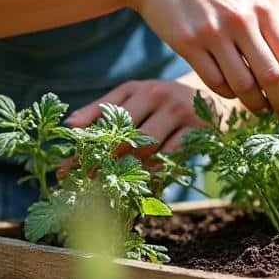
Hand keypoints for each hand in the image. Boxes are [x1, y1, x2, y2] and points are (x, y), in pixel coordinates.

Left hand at [58, 79, 236, 177]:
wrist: (214, 96)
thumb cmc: (163, 100)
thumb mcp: (134, 96)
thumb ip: (102, 109)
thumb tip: (69, 125)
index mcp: (136, 88)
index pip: (104, 118)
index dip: (83, 145)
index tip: (64, 169)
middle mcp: (156, 96)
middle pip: (123, 134)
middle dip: (101, 162)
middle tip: (83, 184)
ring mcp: (178, 112)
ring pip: (147, 146)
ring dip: (126, 171)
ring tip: (107, 189)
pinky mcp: (198, 129)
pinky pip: (172, 156)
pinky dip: (155, 171)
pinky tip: (142, 186)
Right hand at [123, 0, 278, 115]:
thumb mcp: (242, 1)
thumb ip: (264, 30)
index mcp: (261, 9)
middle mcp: (241, 20)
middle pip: (272, 76)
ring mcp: (214, 32)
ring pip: (244, 85)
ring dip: (254, 104)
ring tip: (259, 109)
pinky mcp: (188, 43)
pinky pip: (215, 82)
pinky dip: (227, 93)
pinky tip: (230, 92)